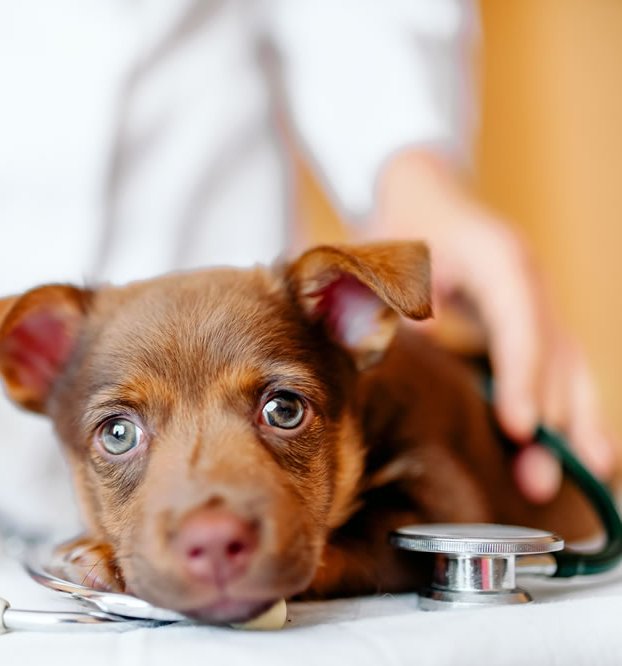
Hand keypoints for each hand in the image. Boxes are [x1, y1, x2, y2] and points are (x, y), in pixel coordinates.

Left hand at [374, 150, 616, 502]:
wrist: (422, 193)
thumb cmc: (400, 224)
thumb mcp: (384, 253)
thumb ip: (387, 294)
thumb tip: (402, 337)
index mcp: (500, 259)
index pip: (520, 325)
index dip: (523, 378)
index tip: (520, 429)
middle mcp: (531, 284)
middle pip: (555, 356)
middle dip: (551, 421)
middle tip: (537, 481)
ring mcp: (539, 304)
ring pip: (572, 368)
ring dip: (576, 426)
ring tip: (586, 484)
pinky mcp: (534, 325)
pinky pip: (563, 371)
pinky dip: (575, 411)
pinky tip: (586, 459)